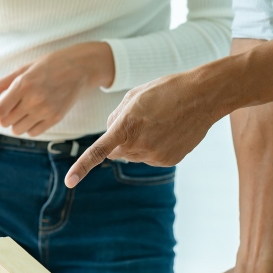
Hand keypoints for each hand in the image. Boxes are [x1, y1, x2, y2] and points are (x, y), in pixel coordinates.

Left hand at [0, 42, 114, 136]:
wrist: (80, 67)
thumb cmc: (49, 65)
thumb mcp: (24, 68)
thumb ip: (2, 84)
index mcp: (23, 85)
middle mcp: (33, 100)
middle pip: (6, 122)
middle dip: (4, 116)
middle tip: (14, 104)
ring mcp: (45, 111)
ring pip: (17, 130)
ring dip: (15, 122)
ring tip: (26, 107)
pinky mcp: (55, 118)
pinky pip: (33, 133)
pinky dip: (28, 127)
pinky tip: (34, 115)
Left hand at [65, 71, 222, 186]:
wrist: (203, 96)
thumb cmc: (166, 90)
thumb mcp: (133, 96)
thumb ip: (115, 117)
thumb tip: (110, 137)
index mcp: (126, 126)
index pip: (99, 151)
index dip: (82, 167)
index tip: (69, 182)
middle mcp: (139, 145)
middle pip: (117, 151)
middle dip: (119, 141)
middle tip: (139, 120)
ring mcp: (155, 156)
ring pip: (134, 155)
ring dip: (138, 143)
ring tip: (158, 122)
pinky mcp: (168, 161)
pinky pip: (150, 158)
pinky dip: (154, 147)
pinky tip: (168, 131)